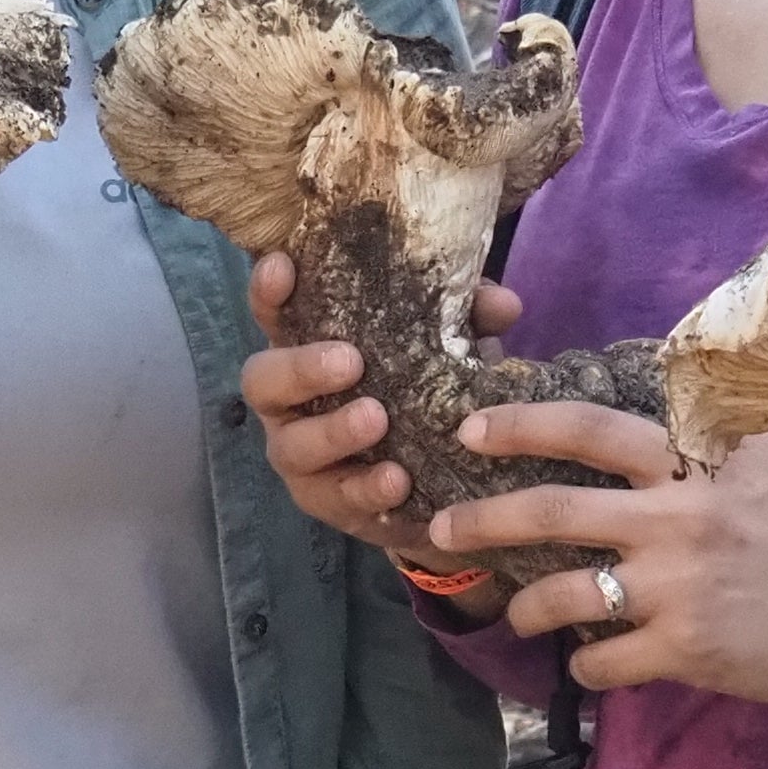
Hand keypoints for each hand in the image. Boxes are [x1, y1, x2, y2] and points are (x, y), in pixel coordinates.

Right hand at [239, 255, 519, 574]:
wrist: (432, 484)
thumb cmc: (420, 395)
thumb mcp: (444, 352)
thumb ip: (466, 322)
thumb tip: (504, 303)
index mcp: (306, 349)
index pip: (274, 313)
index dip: (270, 290)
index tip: (284, 266)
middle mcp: (289, 403)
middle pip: (263, 380)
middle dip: (301, 367)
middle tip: (350, 360)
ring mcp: (301, 456)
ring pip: (294, 446)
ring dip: (333, 431)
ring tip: (376, 419)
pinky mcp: (327, 503)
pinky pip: (338, 498)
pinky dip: (368, 488)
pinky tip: (398, 481)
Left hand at [430, 416, 767, 703]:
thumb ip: (705, 432)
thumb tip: (650, 387)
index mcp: (694, 462)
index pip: (591, 429)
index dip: (522, 425)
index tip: (470, 429)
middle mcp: (678, 516)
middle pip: (554, 509)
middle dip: (482, 521)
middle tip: (440, 530)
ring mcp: (677, 585)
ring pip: (561, 594)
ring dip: (523, 608)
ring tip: (516, 614)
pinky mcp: (683, 647)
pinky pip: (599, 661)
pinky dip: (581, 666)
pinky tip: (587, 663)